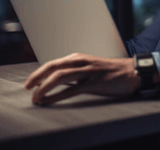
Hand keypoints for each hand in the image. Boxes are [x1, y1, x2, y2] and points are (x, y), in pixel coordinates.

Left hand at [24, 53, 140, 105]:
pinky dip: (56, 96)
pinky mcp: (94, 83)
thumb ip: (76, 71)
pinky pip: (71, 90)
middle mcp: (83, 62)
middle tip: (27, 87)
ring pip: (60, 77)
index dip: (40, 72)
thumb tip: (57, 81)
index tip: (31, 82)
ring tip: (35, 98)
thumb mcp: (91, 67)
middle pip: (54, 66)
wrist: (132, 72)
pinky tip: (48, 101)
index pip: (55, 62)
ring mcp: (88, 72)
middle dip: (37, 77)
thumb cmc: (111, 71)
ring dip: (44, 87)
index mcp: (81, 57)